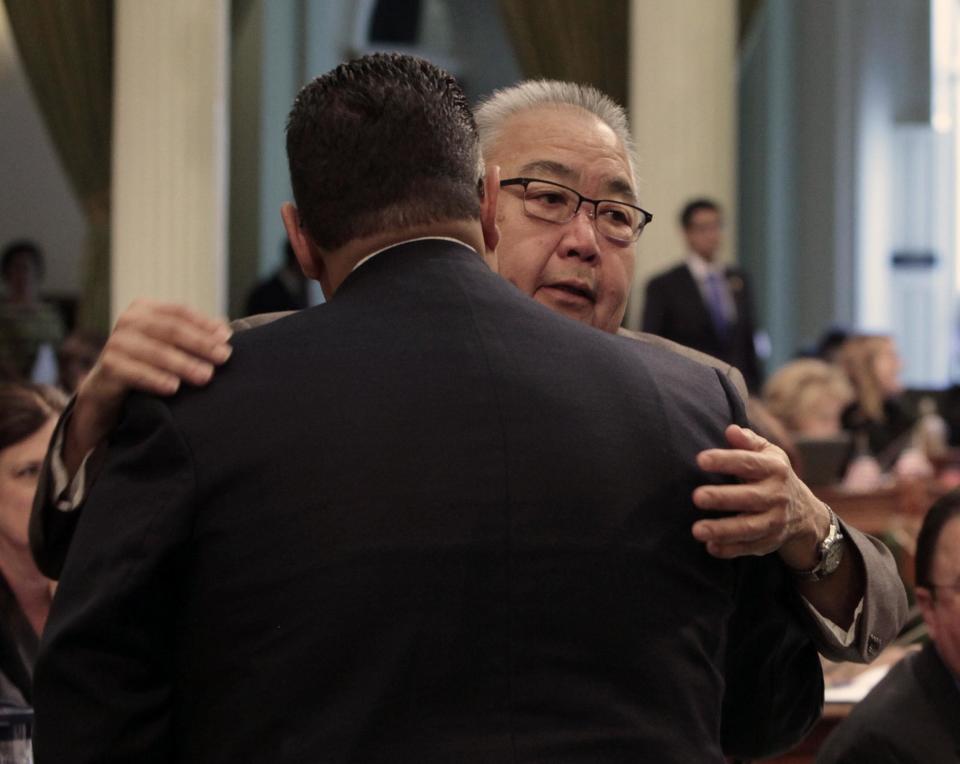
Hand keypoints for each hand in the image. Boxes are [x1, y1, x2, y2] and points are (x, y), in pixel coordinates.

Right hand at [65, 300, 231, 474]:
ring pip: (156, 351)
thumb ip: (194, 335)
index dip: (205, 324)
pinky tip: (174, 388)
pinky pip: (135, 372)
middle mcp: (129, 320)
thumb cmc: (148, 361)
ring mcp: (115, 342)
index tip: (227, 338)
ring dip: (183, 364)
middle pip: (171, 330)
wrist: (109, 386)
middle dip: (200, 344)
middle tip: (223, 358)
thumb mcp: (170, 344)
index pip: (180, 312)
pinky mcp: (108, 366)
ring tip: (206, 376)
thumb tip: (226, 333)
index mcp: (145, 309)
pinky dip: (155, 379)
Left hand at [691, 425, 830, 568]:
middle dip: (723, 498)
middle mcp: (776, 495)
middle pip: (749, 498)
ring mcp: (774, 521)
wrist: (805, 513)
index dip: (725, 460)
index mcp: (774, 469)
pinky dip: (730, 549)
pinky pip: (749, 548)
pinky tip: (710, 547)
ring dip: (723, 530)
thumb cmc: (774, 475)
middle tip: (696, 497)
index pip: (749, 463)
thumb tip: (731, 430)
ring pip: (749, 528)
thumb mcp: (769, 454)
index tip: (700, 459)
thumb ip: (749, 442)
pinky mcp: (769, 542)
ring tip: (697, 530)